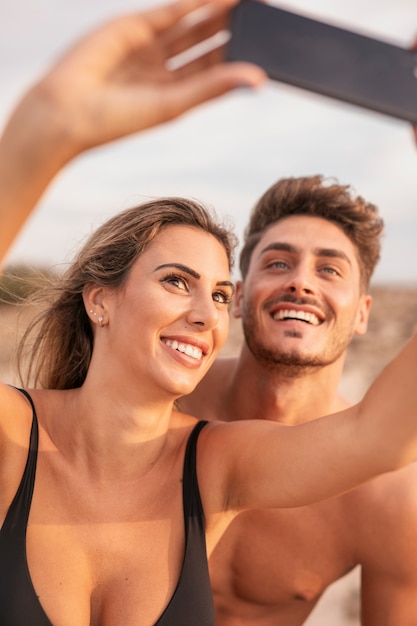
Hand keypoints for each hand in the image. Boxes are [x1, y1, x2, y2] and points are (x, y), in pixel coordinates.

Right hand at [33, 0, 265, 155]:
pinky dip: (196, 1)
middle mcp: (166, 69)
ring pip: (193, 23)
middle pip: (208, 43)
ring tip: (249, 2)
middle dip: (234, 29)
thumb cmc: (116, 120)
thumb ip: (213, 87)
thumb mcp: (174, 105)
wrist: (66, 110)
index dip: (241, 56)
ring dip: (219, 10)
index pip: (215, 70)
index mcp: (176, 94)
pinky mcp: (134, 25)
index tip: (271, 47)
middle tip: (266, 15)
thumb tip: (256, 78)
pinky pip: (172, 9)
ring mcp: (150, 46)